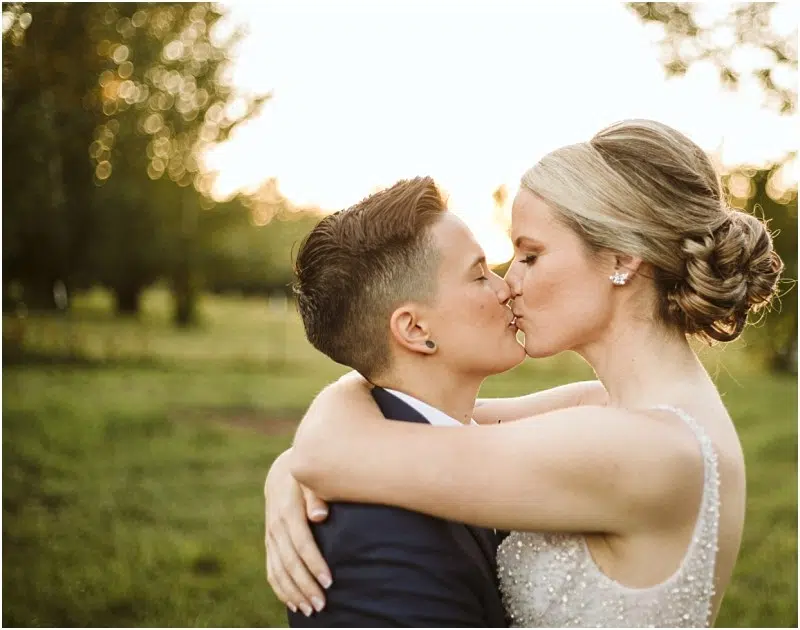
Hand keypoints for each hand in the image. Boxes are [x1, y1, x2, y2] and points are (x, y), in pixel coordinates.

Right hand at [264, 450, 331, 615]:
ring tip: (311, 610)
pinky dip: (281, 590)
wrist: (282, 473)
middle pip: (290, 563)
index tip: (329, 580)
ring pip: (279, 571)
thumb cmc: (305, 476)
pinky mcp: (270, 544)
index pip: (302, 543)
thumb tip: (320, 516)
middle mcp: (276, 527)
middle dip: (306, 585)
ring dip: (294, 593)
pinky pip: (272, 571)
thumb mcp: (311, 478)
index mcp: (288, 511)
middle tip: (322, 604)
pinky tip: (293, 603)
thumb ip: (316, 495)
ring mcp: (271, 538)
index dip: (314, 563)